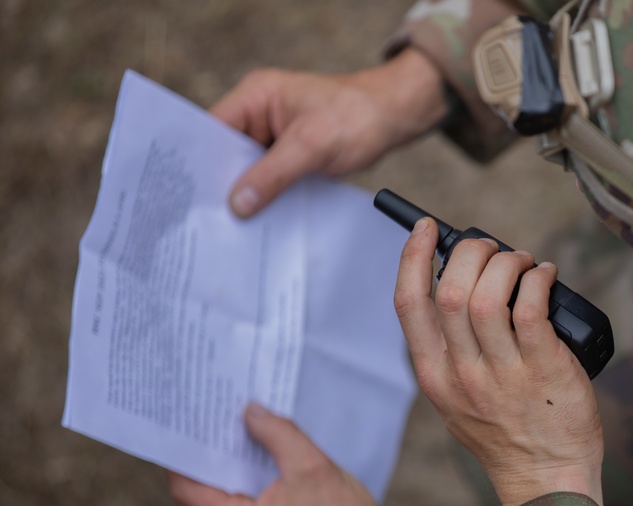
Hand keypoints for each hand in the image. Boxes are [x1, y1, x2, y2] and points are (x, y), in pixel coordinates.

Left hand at [168, 403, 391, 505]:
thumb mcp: (311, 465)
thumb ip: (277, 433)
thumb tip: (250, 412)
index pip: (186, 488)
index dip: (183, 454)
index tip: (190, 423)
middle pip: (204, 493)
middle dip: (213, 456)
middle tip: (219, 419)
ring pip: (225, 502)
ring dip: (234, 470)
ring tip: (243, 434)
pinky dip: (248, 486)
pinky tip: (263, 461)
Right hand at [214, 49, 448, 216]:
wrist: (393, 119)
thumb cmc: (357, 117)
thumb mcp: (313, 145)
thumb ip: (274, 173)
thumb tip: (237, 204)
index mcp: (255, 97)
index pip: (210, 131)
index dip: (198, 163)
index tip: (188, 198)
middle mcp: (257, 114)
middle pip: (224, 155)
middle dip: (219, 185)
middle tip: (205, 222)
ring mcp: (271, 137)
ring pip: (245, 172)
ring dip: (243, 196)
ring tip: (228, 229)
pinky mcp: (287, 157)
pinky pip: (267, 180)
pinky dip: (264, 199)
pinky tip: (257, 224)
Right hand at [394, 218, 605, 505]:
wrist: (546, 480)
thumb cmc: (506, 436)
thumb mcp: (457, 400)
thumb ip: (450, 354)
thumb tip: (460, 291)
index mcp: (434, 376)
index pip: (409, 304)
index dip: (413, 257)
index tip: (425, 229)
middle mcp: (462, 373)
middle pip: (450, 290)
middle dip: (472, 253)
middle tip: (494, 250)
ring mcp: (503, 374)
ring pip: (489, 295)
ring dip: (509, 263)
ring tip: (525, 264)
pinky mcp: (544, 370)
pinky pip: (532, 308)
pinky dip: (538, 280)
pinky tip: (546, 276)